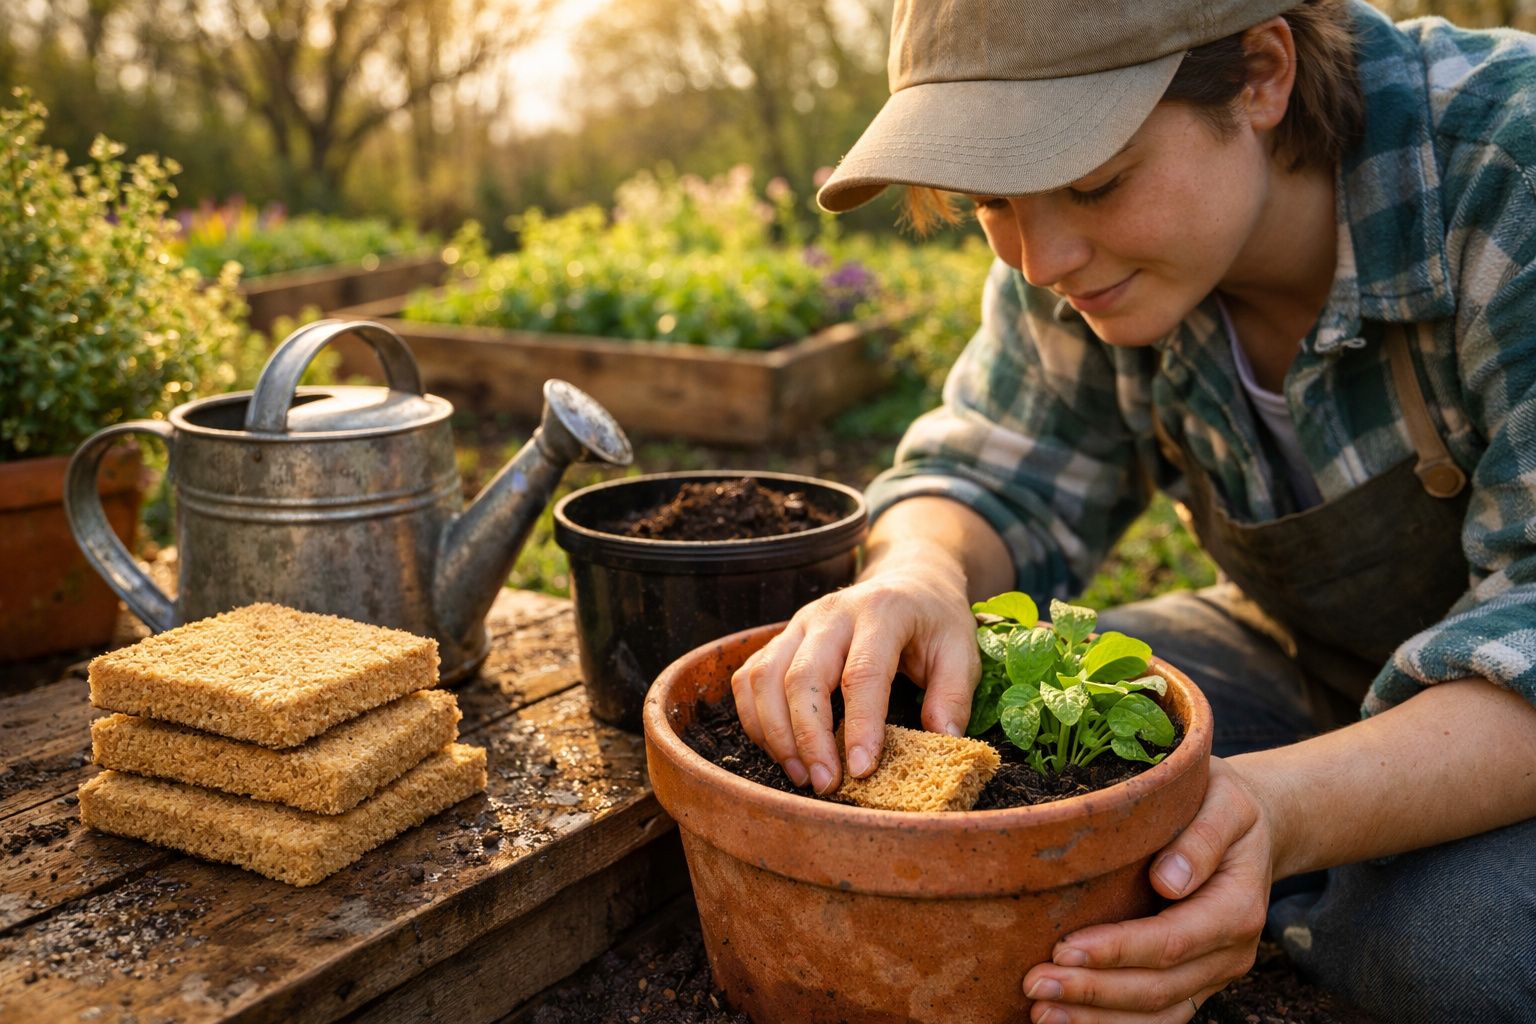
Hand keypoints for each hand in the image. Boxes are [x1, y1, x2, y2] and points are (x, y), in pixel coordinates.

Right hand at [730, 541, 980, 793]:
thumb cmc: (934, 621)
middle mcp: (832, 613)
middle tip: (825, 783)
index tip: (862, 770)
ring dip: (776, 733)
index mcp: (881, 612)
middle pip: (802, 676)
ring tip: (802, 775)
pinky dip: (756, 719)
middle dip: (808, 737)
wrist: (907, 579)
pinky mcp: (780, 637)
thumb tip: (942, 743)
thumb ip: (954, 695)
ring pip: (765, 677)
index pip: (862, 672)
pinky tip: (781, 751)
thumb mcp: (962, 649)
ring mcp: (799, 623)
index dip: (860, 724)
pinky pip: (749, 678)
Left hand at [1020, 758, 1275, 1022]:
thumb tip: (1168, 879)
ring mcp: (1211, 974)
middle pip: (1159, 987)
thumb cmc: (1223, 805)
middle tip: (1034, 985)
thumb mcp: (1224, 801)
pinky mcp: (1192, 981)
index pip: (1172, 941)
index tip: (1065, 950)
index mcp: (1237, 908)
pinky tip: (1065, 1017)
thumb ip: (1202, 837)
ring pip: (1156, 1012)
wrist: (1250, 831)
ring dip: (1096, 1019)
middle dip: (1094, 992)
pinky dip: (1111, 1022)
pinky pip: (1154, 1014)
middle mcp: (1229, 953)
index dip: (1118, 950)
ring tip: (1040, 1012)